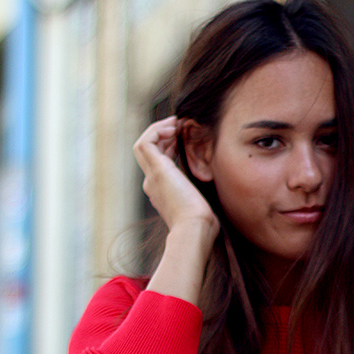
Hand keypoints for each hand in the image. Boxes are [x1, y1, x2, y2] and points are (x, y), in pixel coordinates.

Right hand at [133, 117, 218, 238]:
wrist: (194, 230)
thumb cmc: (202, 224)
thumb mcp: (200, 208)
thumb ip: (199, 199)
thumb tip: (209, 201)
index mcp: (161, 192)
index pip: (159, 163)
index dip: (169, 147)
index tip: (183, 140)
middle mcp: (152, 184)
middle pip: (149, 152)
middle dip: (163, 136)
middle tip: (180, 126)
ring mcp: (151, 176)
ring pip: (144, 144)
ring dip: (159, 130)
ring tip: (176, 124)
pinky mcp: (156, 169)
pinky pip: (146, 142)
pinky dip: (158, 131)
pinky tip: (174, 129)